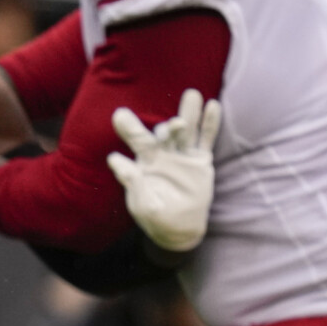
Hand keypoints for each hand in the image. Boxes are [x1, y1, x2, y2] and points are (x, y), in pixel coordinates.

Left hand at [106, 89, 221, 252]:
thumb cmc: (155, 217)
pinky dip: (210, 124)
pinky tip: (213, 106)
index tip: (119, 115)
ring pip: (187, 130)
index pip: (136, 141)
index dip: (129, 128)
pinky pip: (206, 139)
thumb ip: (131, 181)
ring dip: (189, 113)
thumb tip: (113, 159)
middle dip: (167, 124)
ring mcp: (183, 156)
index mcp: (145, 162)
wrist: (178, 230)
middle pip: (164, 133)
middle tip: (172, 123)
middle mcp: (164, 154)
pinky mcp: (200, 162)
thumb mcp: (141, 203)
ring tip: (192, 95)